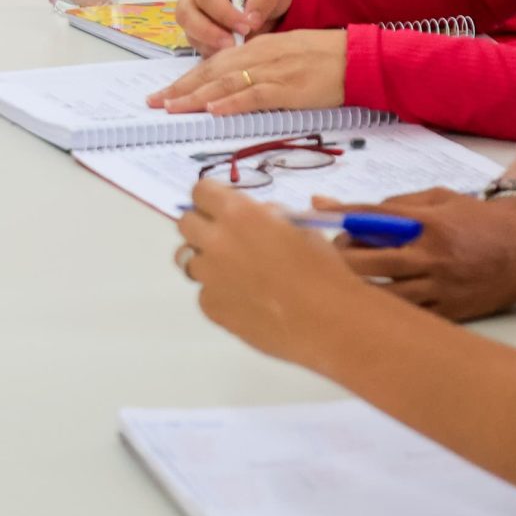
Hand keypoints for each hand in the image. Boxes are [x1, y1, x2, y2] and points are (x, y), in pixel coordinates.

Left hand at [148, 28, 345, 114]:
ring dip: (196, 97)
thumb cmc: (322, 59)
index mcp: (255, 48)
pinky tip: (214, 110)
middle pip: (211, 73)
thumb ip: (257, 68)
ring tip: (173, 107)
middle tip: (156, 103)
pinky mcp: (288, 88)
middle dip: (181, 89)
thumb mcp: (283, 57)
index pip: (212, 64)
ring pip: (225, 83)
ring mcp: (272, 71)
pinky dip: (232, 103)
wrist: (356, 58)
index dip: (187, 79)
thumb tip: (230, 88)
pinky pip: (254, 95)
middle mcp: (258, 56)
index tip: (166, 93)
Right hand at [176, 0, 293, 54]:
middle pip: (187, 13)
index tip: (246, 27)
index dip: (224, 13)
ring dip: (210, 44)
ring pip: (189, 30)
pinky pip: (196, 44)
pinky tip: (230, 52)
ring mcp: (191, 12)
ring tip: (234, 50)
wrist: (268, 2)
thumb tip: (251, 20)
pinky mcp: (195, 31)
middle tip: (234, 44)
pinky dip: (212, 51)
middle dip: (210, 32)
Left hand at [177, 178, 360, 364]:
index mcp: (238, 214)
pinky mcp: (210, 306)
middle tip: (228, 240)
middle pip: (186, 224)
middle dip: (203, 227)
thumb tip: (256, 216)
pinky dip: (221, 293)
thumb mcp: (300, 227)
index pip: (200, 192)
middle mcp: (215, 241)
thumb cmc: (323, 270)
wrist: (329, 323)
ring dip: (209, 261)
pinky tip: (248, 302)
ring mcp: (208, 276)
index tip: (222, 208)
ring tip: (240, 274)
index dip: (211, 198)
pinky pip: (205, 293)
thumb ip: (268, 216)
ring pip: (189, 260)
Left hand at [323, 188, 515, 319]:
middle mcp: (430, 256)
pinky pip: (402, 315)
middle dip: (337, 257)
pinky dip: (381, 308)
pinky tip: (369, 301)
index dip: (335, 217)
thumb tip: (343, 207)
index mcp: (427, 223)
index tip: (309, 215)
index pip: (368, 218)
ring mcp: (439, 289)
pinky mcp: (447, 314)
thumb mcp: (441, 199)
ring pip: (378, 294)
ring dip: (354, 287)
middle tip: (329, 254)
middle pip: (363, 261)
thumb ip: (393, 203)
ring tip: (345, 279)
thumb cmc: (482, 222)